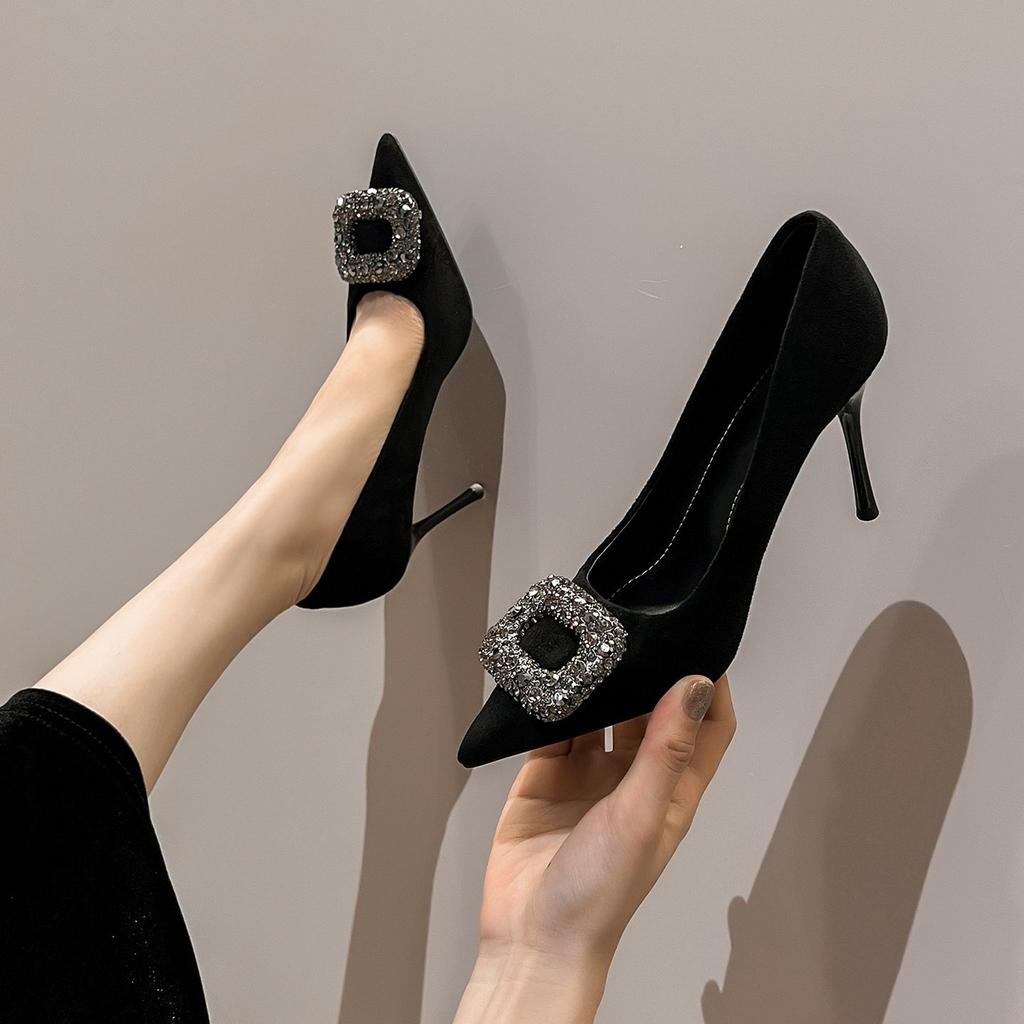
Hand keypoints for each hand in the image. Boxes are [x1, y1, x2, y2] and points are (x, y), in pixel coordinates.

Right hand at [454, 674, 735, 1023]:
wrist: (531, 935)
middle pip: (649, 709)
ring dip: (595, 685)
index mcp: (670, 790)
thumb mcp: (640, 814)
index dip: (709, 688)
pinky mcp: (545, 775)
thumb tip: (695, 687)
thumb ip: (665, 749)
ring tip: (590, 653)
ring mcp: (587, 775)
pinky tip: (550, 683)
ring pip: (598, 711)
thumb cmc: (599, 896)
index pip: (707, 727)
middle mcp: (631, 777)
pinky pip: (552, 726)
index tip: (700, 646)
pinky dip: (551, 702)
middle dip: (644, 674)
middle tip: (634, 635)